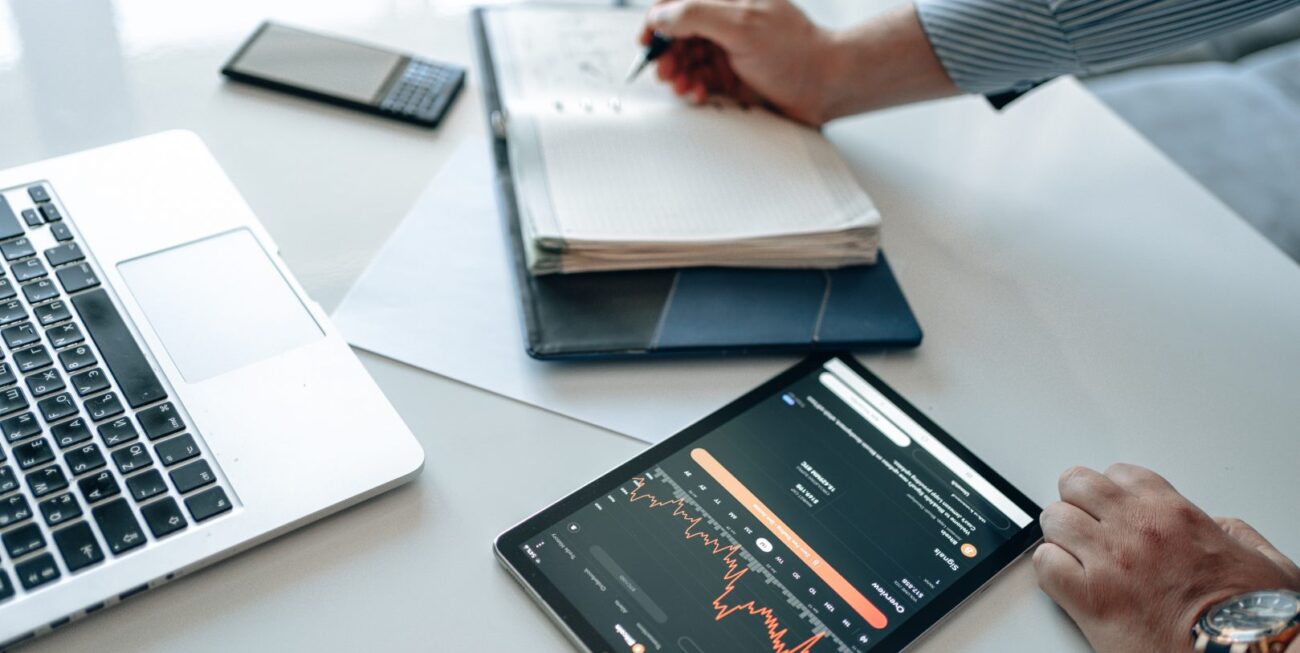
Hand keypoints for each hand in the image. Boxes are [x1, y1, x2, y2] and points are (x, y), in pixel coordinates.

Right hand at [642, 0, 835, 124]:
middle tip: (665, 71)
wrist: (824, 85)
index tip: (647, 40)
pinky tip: (698, 93)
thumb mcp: (741, 25)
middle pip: (678, 32)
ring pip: (687, 58)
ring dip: (678, 74)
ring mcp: (728, 46)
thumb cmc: (795, 52)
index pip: (677, 1)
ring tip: (682, 86)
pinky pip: (700, 79)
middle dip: (667, 53)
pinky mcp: (731, 73)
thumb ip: (696, 15)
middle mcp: (726, 19)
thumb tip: (660, 15)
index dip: (657, 19)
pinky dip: (694, 87)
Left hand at [1034, 463, 1299, 652]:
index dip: (1113, 491)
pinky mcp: (1088, 598)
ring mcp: (1108, 561)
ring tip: (1074, 554)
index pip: (1121, 474)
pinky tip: (1068, 580)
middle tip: (1085, 524)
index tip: (1115, 507)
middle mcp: (1136, 527)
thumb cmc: (1254, 619)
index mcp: (1175, 514)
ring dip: (1060, 535)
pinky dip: (1050, 569)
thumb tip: (1216, 526)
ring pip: (1054, 519)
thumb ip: (1234, 532)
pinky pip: (1045, 564)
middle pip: (1077, 484)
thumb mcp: (1264, 562)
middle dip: (1077, 501)